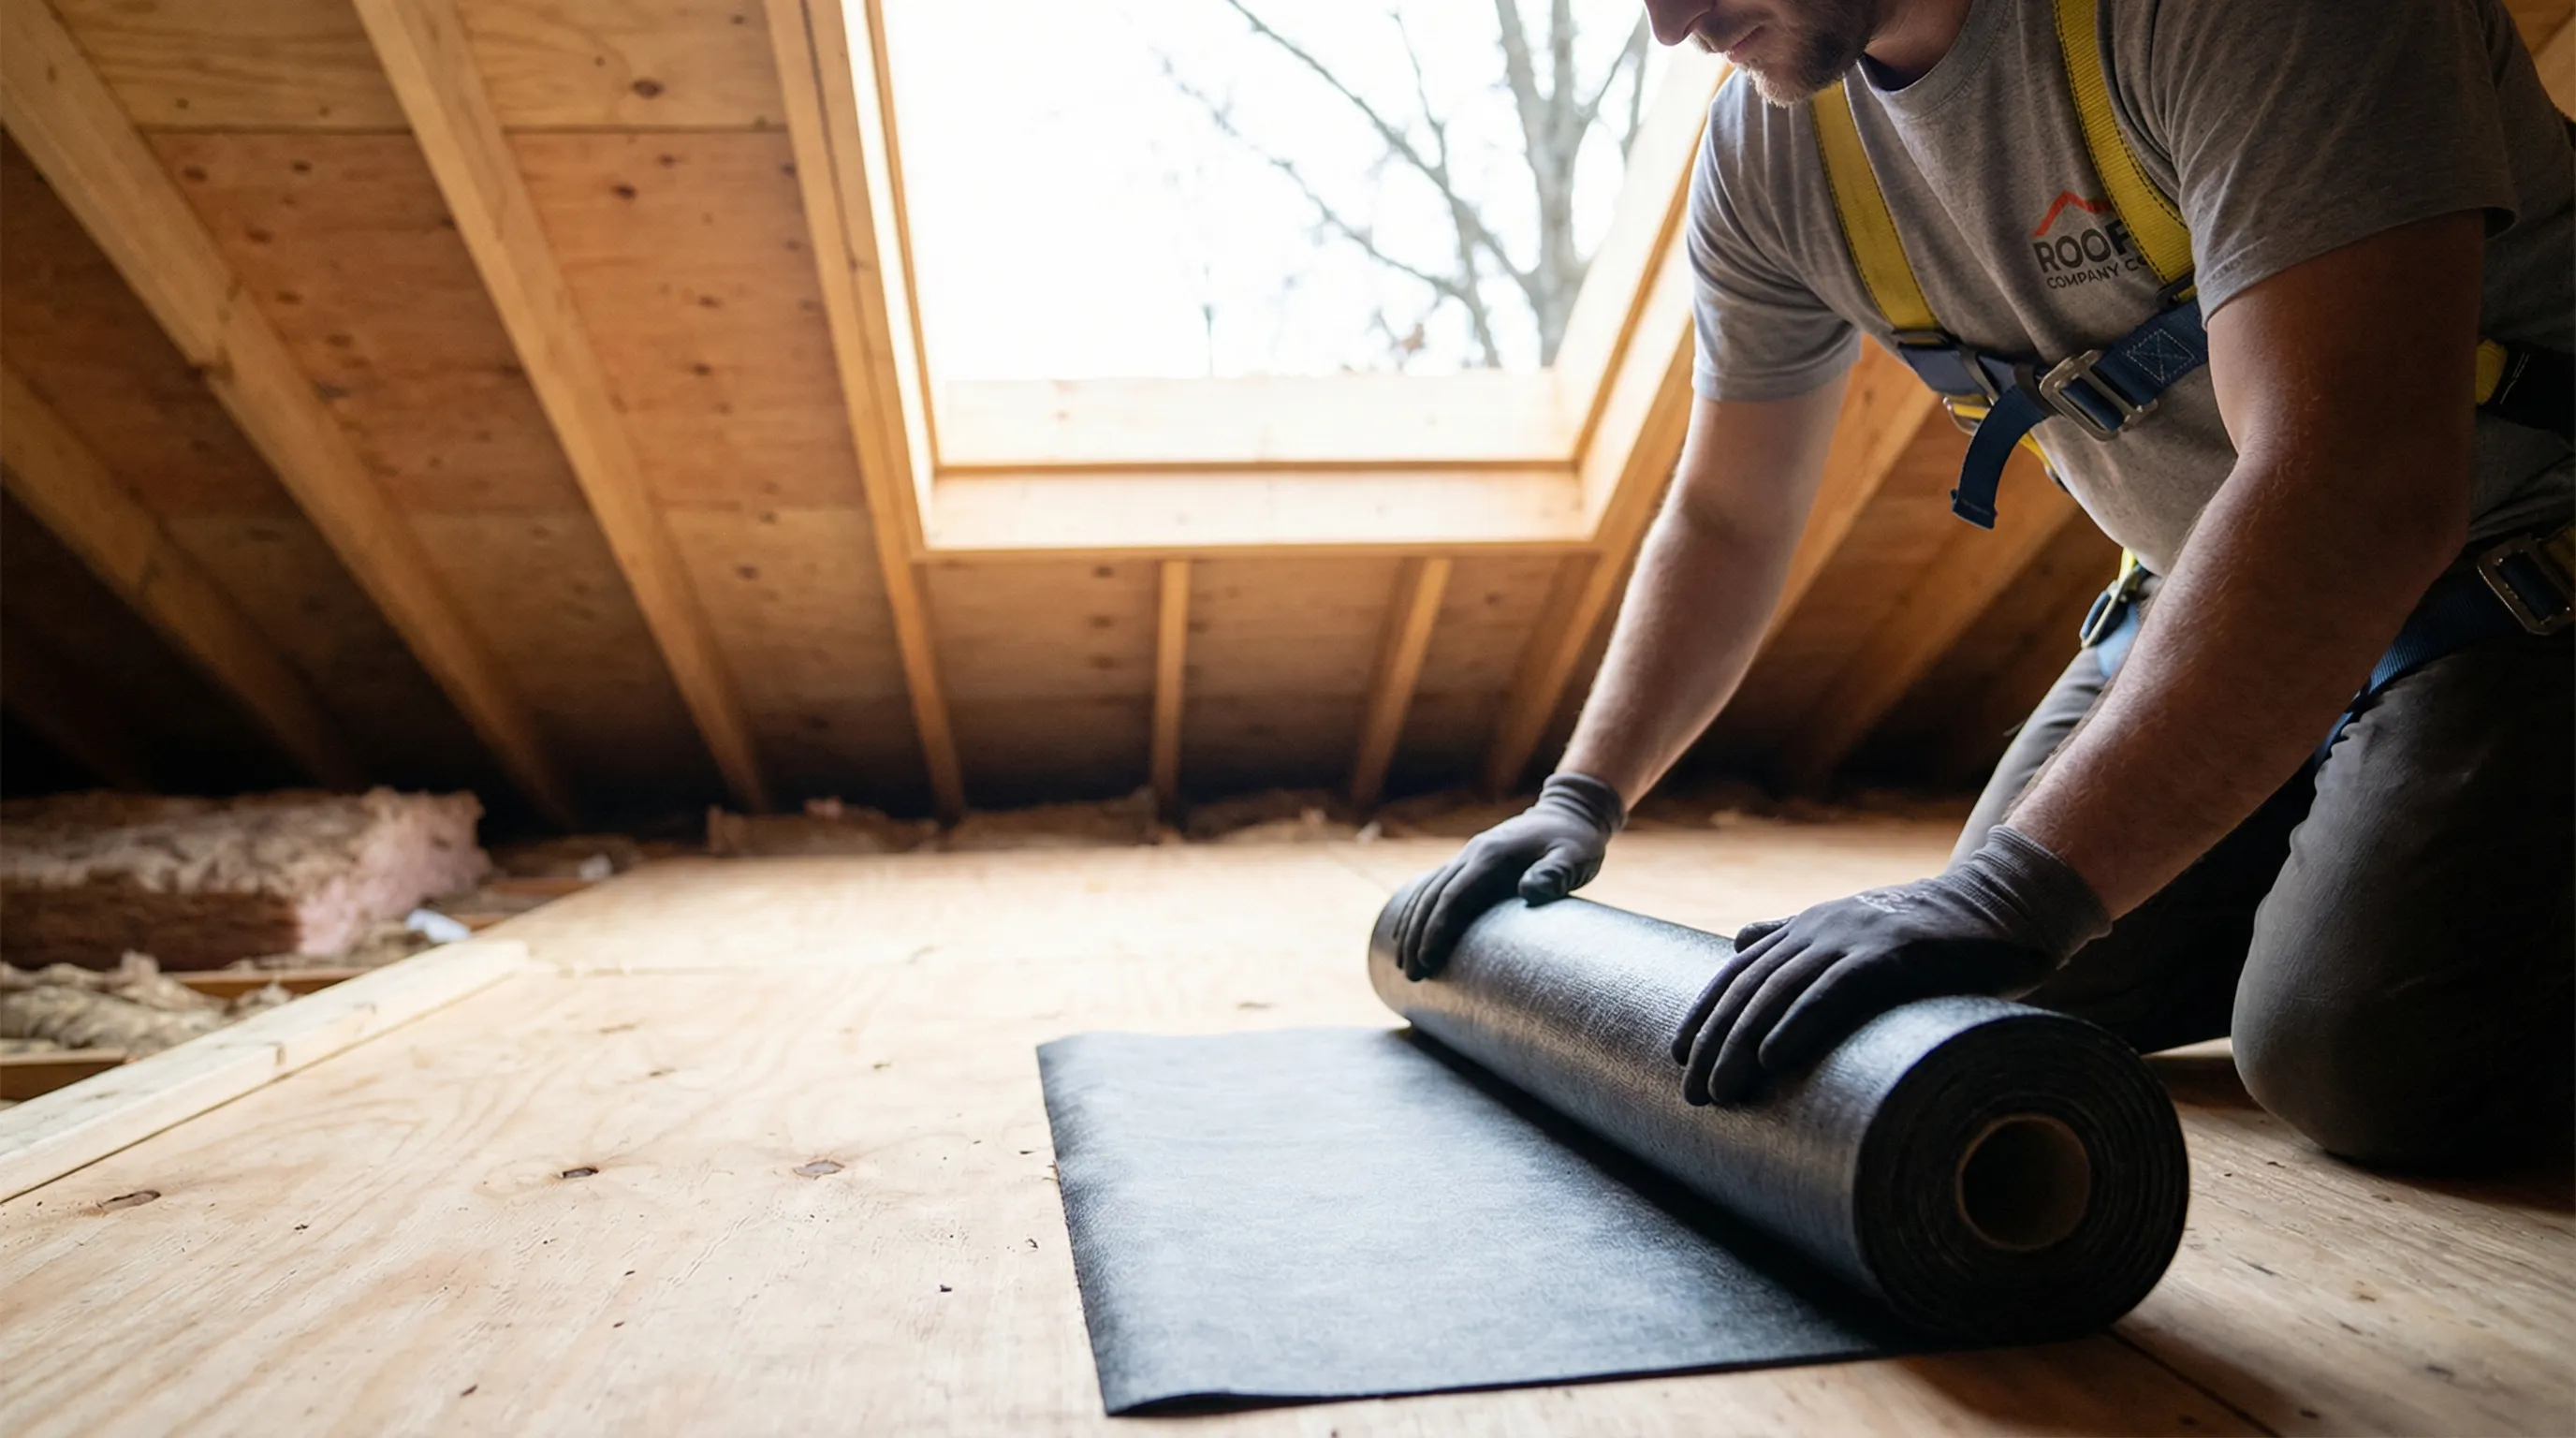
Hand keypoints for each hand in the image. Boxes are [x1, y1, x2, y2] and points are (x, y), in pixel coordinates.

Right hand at [1389, 773, 1626, 979]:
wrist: (1569, 812)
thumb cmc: (1575, 840)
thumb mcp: (1574, 855)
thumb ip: (1555, 872)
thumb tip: (1528, 891)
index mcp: (1491, 855)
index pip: (1453, 896)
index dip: (1437, 929)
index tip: (1427, 959)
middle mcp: (1472, 854)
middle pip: (1432, 897)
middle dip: (1416, 936)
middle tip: (1410, 973)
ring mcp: (1468, 857)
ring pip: (1427, 892)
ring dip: (1411, 927)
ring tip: (1404, 964)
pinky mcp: (1471, 864)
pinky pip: (1435, 887)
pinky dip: (1417, 910)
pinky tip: (1407, 933)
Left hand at [1671, 826, 2109, 1103]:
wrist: (2009, 905)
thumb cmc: (1938, 933)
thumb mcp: (1860, 933)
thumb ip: (1800, 938)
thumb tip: (1740, 940)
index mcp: (1811, 927)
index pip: (1739, 972)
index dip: (1706, 1012)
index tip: (1678, 1054)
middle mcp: (1822, 928)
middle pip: (1749, 988)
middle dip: (1714, 1042)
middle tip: (1693, 1094)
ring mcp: (1857, 938)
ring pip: (1779, 992)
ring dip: (1743, 1045)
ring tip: (1721, 1090)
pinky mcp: (1895, 955)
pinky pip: (1835, 992)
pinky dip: (1798, 1024)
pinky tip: (1772, 1057)